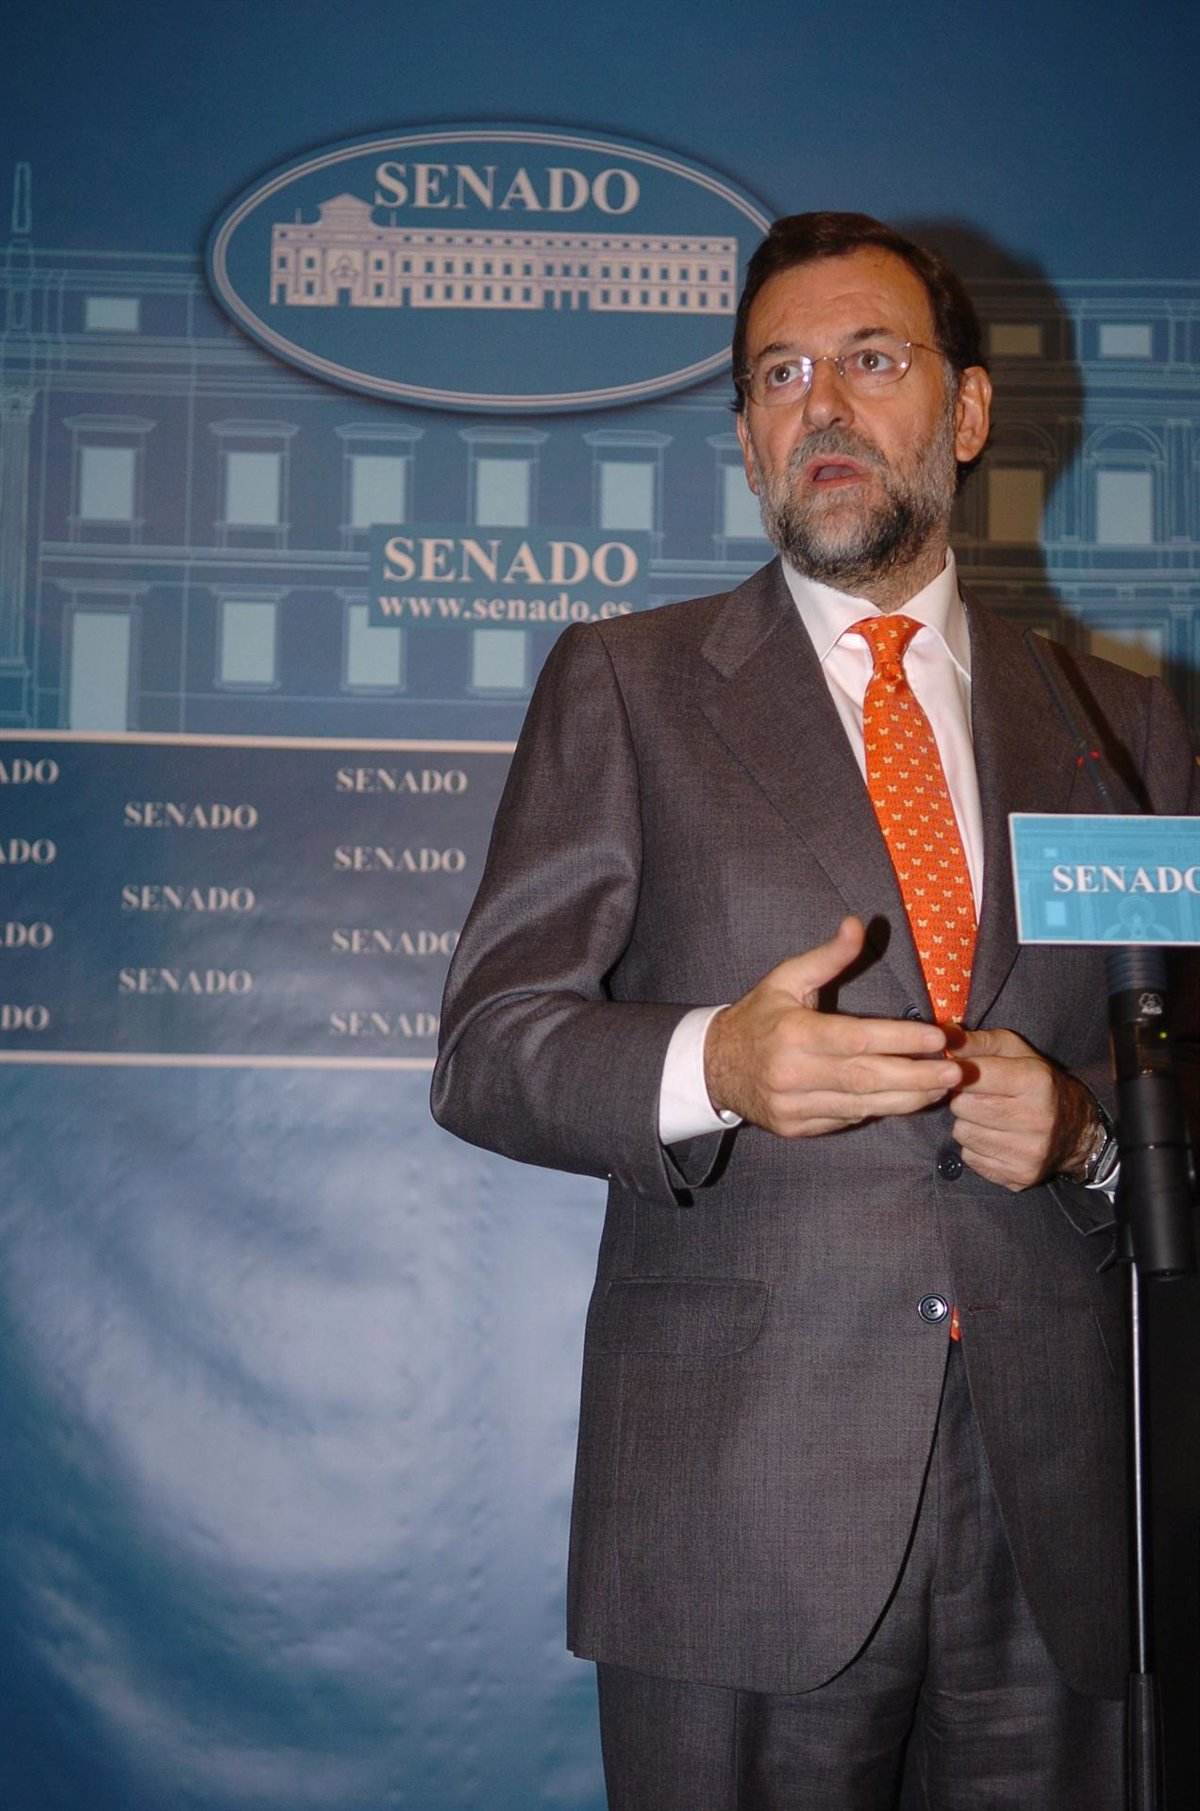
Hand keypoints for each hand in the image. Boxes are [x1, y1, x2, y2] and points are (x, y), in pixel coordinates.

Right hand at [704, 916, 961, 1137]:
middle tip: (956, 1072)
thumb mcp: (786, 978)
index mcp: (794, 1033)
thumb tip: (857, 923)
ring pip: (862, 1106)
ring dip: (907, 1099)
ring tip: (941, 1088)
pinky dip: (878, 1110)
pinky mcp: (796, 1128)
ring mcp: (794, 1106)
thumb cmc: (758, 1017)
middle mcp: (793, 1073)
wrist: (713, 1067)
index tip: (940, 1038)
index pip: (858, 1038)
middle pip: (867, 1079)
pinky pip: (846, 1120)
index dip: (902, 1039)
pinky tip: (905, 1100)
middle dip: (916, 1076)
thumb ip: (828, 957)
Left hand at [948, 1027, 1096, 1191]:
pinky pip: (971, 1158)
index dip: (959, 1073)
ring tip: (989, 1117)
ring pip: (963, 1133)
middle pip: (963, 1107)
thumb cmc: (1037, 1083)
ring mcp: (1028, 1152)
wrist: (1075, 1130)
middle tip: (980, 1096)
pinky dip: (975, 1147)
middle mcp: (1036, 1119)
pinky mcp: (1019, 1176)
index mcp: (1035, 1081)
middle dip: (964, 1099)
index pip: (974, 1075)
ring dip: (968, 1124)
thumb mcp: (1014, 1051)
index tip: (959, 1073)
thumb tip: (941, 1037)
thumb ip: (977, 1042)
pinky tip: (995, 1138)